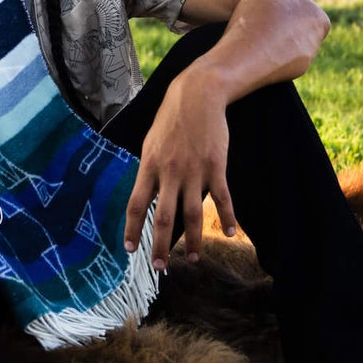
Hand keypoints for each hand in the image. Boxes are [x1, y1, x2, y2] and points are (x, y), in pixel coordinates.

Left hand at [122, 65, 237, 268]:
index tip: (131, 249)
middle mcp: (169, 172)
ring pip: (192, 214)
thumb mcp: (150, 142)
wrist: (198, 95)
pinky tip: (231, 233)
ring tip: (194, 259)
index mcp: (149, 165)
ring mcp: (193, 170)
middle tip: (160, 266)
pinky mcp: (216, 166)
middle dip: (161, 246)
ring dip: (194, 241)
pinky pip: (222, 198)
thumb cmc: (172, 118)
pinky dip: (228, 217)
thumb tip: (144, 193)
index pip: (137, 204)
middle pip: (163, 217)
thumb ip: (148, 168)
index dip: (133, 229)